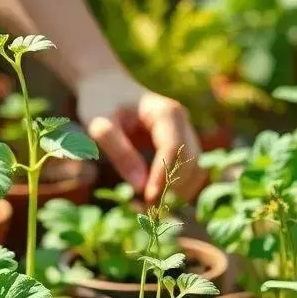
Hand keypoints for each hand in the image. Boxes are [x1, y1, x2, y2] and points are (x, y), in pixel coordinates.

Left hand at [76, 69, 205, 202]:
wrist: (107, 86)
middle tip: (147, 211)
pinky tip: (156, 201)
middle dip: (173, 188)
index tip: (148, 199)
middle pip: (191, 161)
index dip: (163, 176)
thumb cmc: (101, 102)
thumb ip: (119, 152)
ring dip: (179, 192)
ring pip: (196, 170)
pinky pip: (190, 172)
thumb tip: (140, 186)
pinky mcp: (182, 145)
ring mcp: (186, 133)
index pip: (172, 148)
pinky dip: (178, 189)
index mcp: (166, 112)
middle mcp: (183, 122)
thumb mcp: (100, 125)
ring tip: (151, 209)